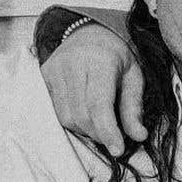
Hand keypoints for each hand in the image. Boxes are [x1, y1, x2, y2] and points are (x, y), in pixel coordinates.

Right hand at [40, 21, 145, 154]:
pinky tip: (83, 113)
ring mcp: (54, 69)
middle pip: (81, 115)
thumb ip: (134, 108)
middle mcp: (72, 63)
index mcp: (100, 60)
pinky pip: (55, 111)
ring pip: (66, 117)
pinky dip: (72, 120)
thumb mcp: (134, 77)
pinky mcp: (43, 76)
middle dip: (98, 133)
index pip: (99, 104)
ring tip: (99, 122)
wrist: (90, 32)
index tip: (118, 149)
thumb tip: (138, 136)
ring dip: (84, 129)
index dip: (108, 131)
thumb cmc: (116, 57)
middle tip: (112, 134)